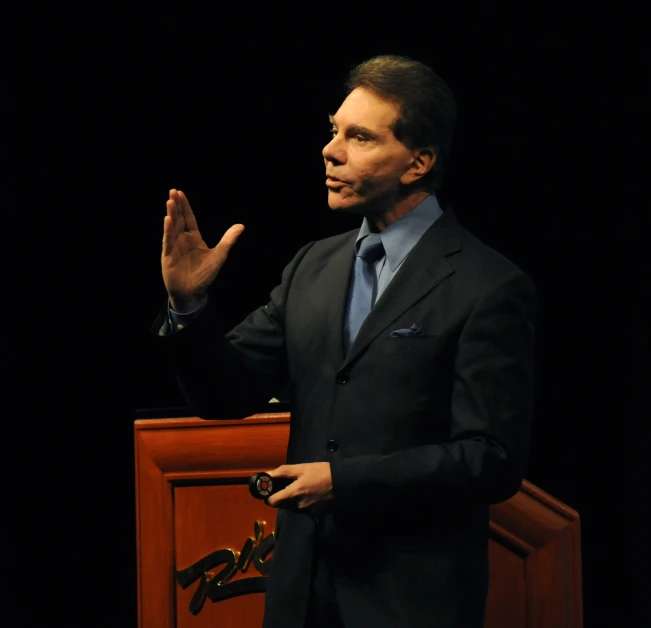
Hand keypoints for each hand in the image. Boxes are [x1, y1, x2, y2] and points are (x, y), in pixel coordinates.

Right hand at [162, 189, 244, 311]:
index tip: (181, 193)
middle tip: (173, 191)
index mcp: (194, 238)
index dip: (185, 207)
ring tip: (170, 201)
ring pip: (172, 227)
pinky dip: (168, 230)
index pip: (189, 219)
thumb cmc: (205, 275)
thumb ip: (228, 240)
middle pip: (179, 219)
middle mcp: (182, 240)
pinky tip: (168, 219)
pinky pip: (168, 240)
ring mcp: (174, 247)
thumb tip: (241, 226)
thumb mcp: (219, 255)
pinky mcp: (168, 255)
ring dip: (171, 214)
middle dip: (176, 205)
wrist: (193, 293)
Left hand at [266, 463, 333, 515]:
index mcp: (293, 494)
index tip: (271, 490)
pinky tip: (311, 494)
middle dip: (282, 497)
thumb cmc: (322, 472)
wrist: (344, 483)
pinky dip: (303, 503)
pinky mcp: (315, 514)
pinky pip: (303, 510)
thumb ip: (283, 472)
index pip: (272, 502)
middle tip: (287, 486)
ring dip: (292, 500)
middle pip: (282, 505)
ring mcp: (307, 512)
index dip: (269, 496)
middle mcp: (298, 506)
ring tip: (302, 488)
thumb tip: (268, 474)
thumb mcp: (302, 468)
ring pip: (293, 508)